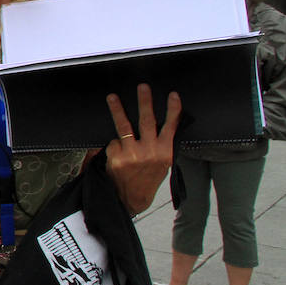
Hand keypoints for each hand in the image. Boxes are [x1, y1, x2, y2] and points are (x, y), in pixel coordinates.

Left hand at [104, 84, 180, 213]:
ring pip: (124, 127)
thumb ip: (160, 144)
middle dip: (144, 102)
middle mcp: (149, 152)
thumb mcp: (161, 162)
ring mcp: (131, 154)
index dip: (172, 110)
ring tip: (112, 97)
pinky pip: (113, 142)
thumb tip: (159, 123)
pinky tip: (116, 151)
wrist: (132, 197)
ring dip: (118, 110)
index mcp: (164, 152)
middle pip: (147, 121)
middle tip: (142, 87)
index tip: (173, 95)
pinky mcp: (116, 157)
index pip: (170, 127)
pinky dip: (114, 144)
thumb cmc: (147, 177)